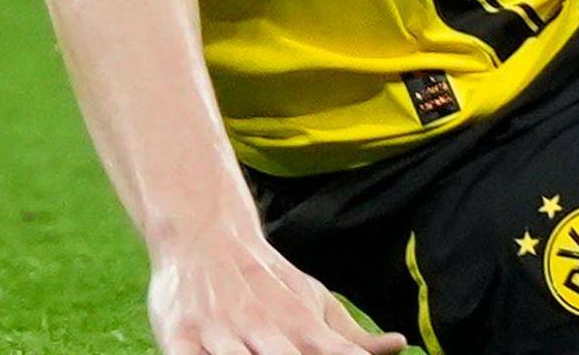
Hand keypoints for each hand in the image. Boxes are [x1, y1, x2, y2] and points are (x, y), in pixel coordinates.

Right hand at [148, 223, 404, 354]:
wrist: (205, 236)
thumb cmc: (267, 281)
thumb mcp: (312, 300)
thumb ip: (350, 334)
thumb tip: (400, 344)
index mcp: (301, 327)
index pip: (334, 353)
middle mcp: (263, 331)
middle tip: (300, 354)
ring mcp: (220, 334)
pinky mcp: (178, 336)